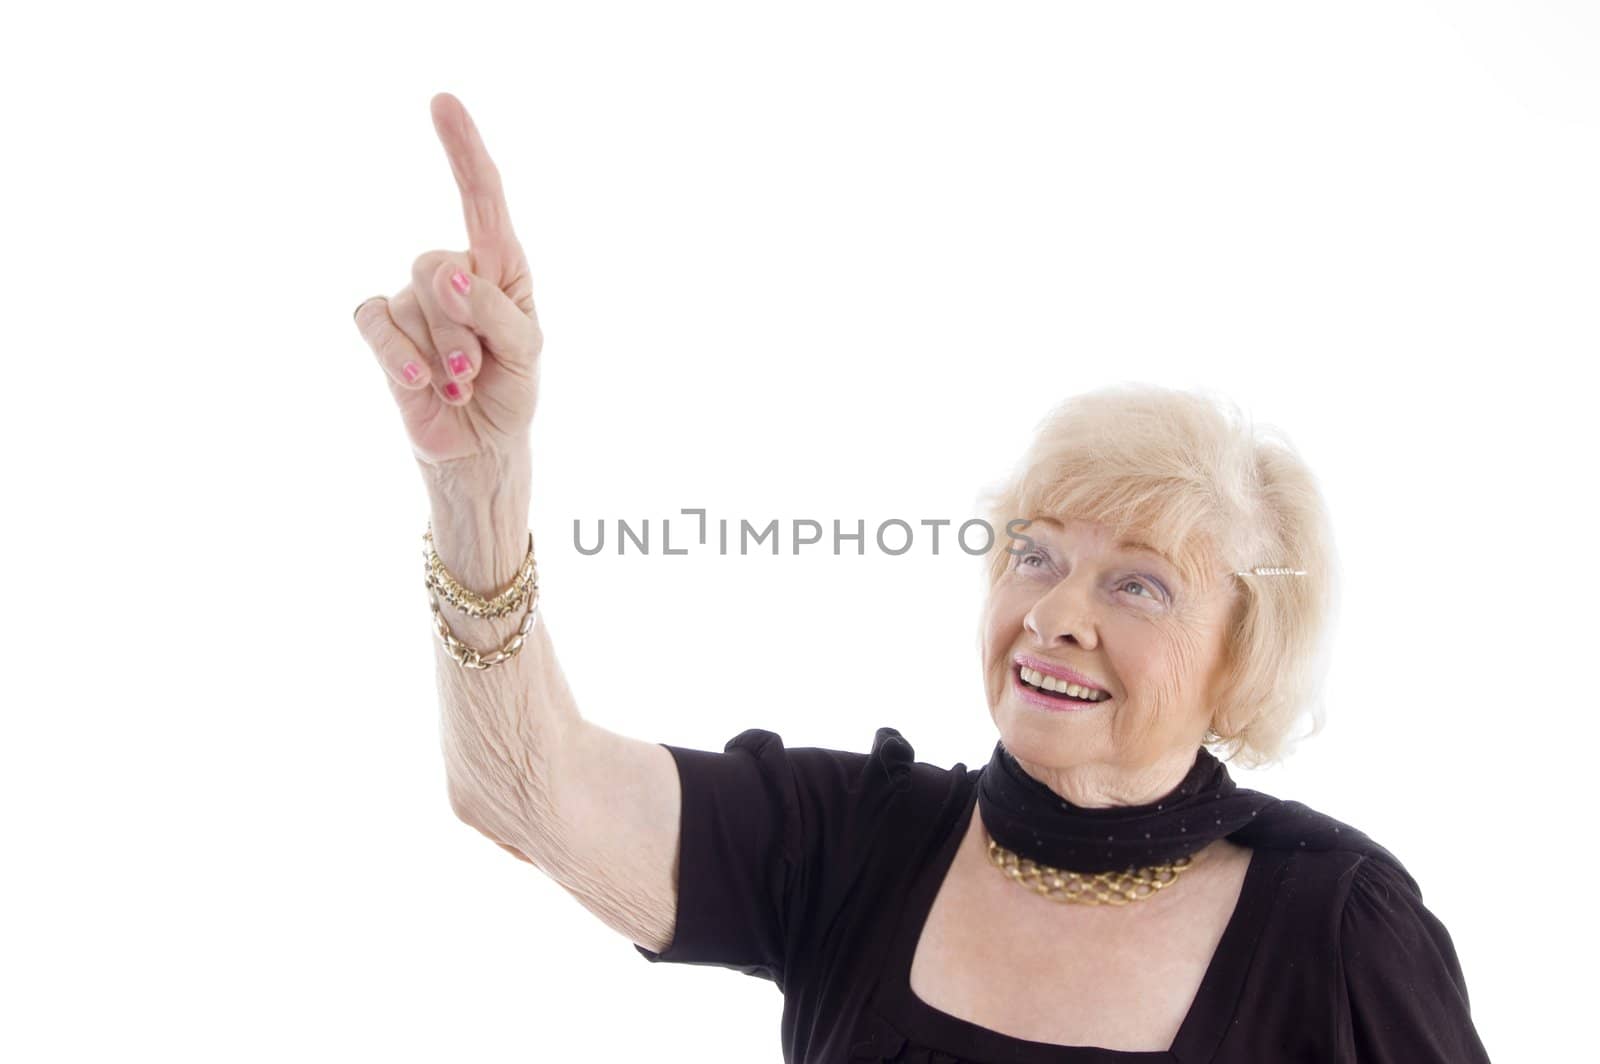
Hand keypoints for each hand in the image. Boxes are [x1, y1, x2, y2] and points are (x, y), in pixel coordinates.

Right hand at [353, 93, 542, 466]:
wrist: (480, 448)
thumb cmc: (511, 390)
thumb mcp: (524, 352)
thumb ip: (495, 309)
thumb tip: (449, 270)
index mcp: (500, 267)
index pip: (483, 199)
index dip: (463, 151)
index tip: (442, 102)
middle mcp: (454, 272)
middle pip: (438, 263)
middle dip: (463, 324)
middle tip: (480, 369)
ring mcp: (413, 299)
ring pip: (413, 299)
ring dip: (444, 353)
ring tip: (462, 384)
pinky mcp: (383, 328)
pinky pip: (377, 322)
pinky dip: (399, 355)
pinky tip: (419, 382)